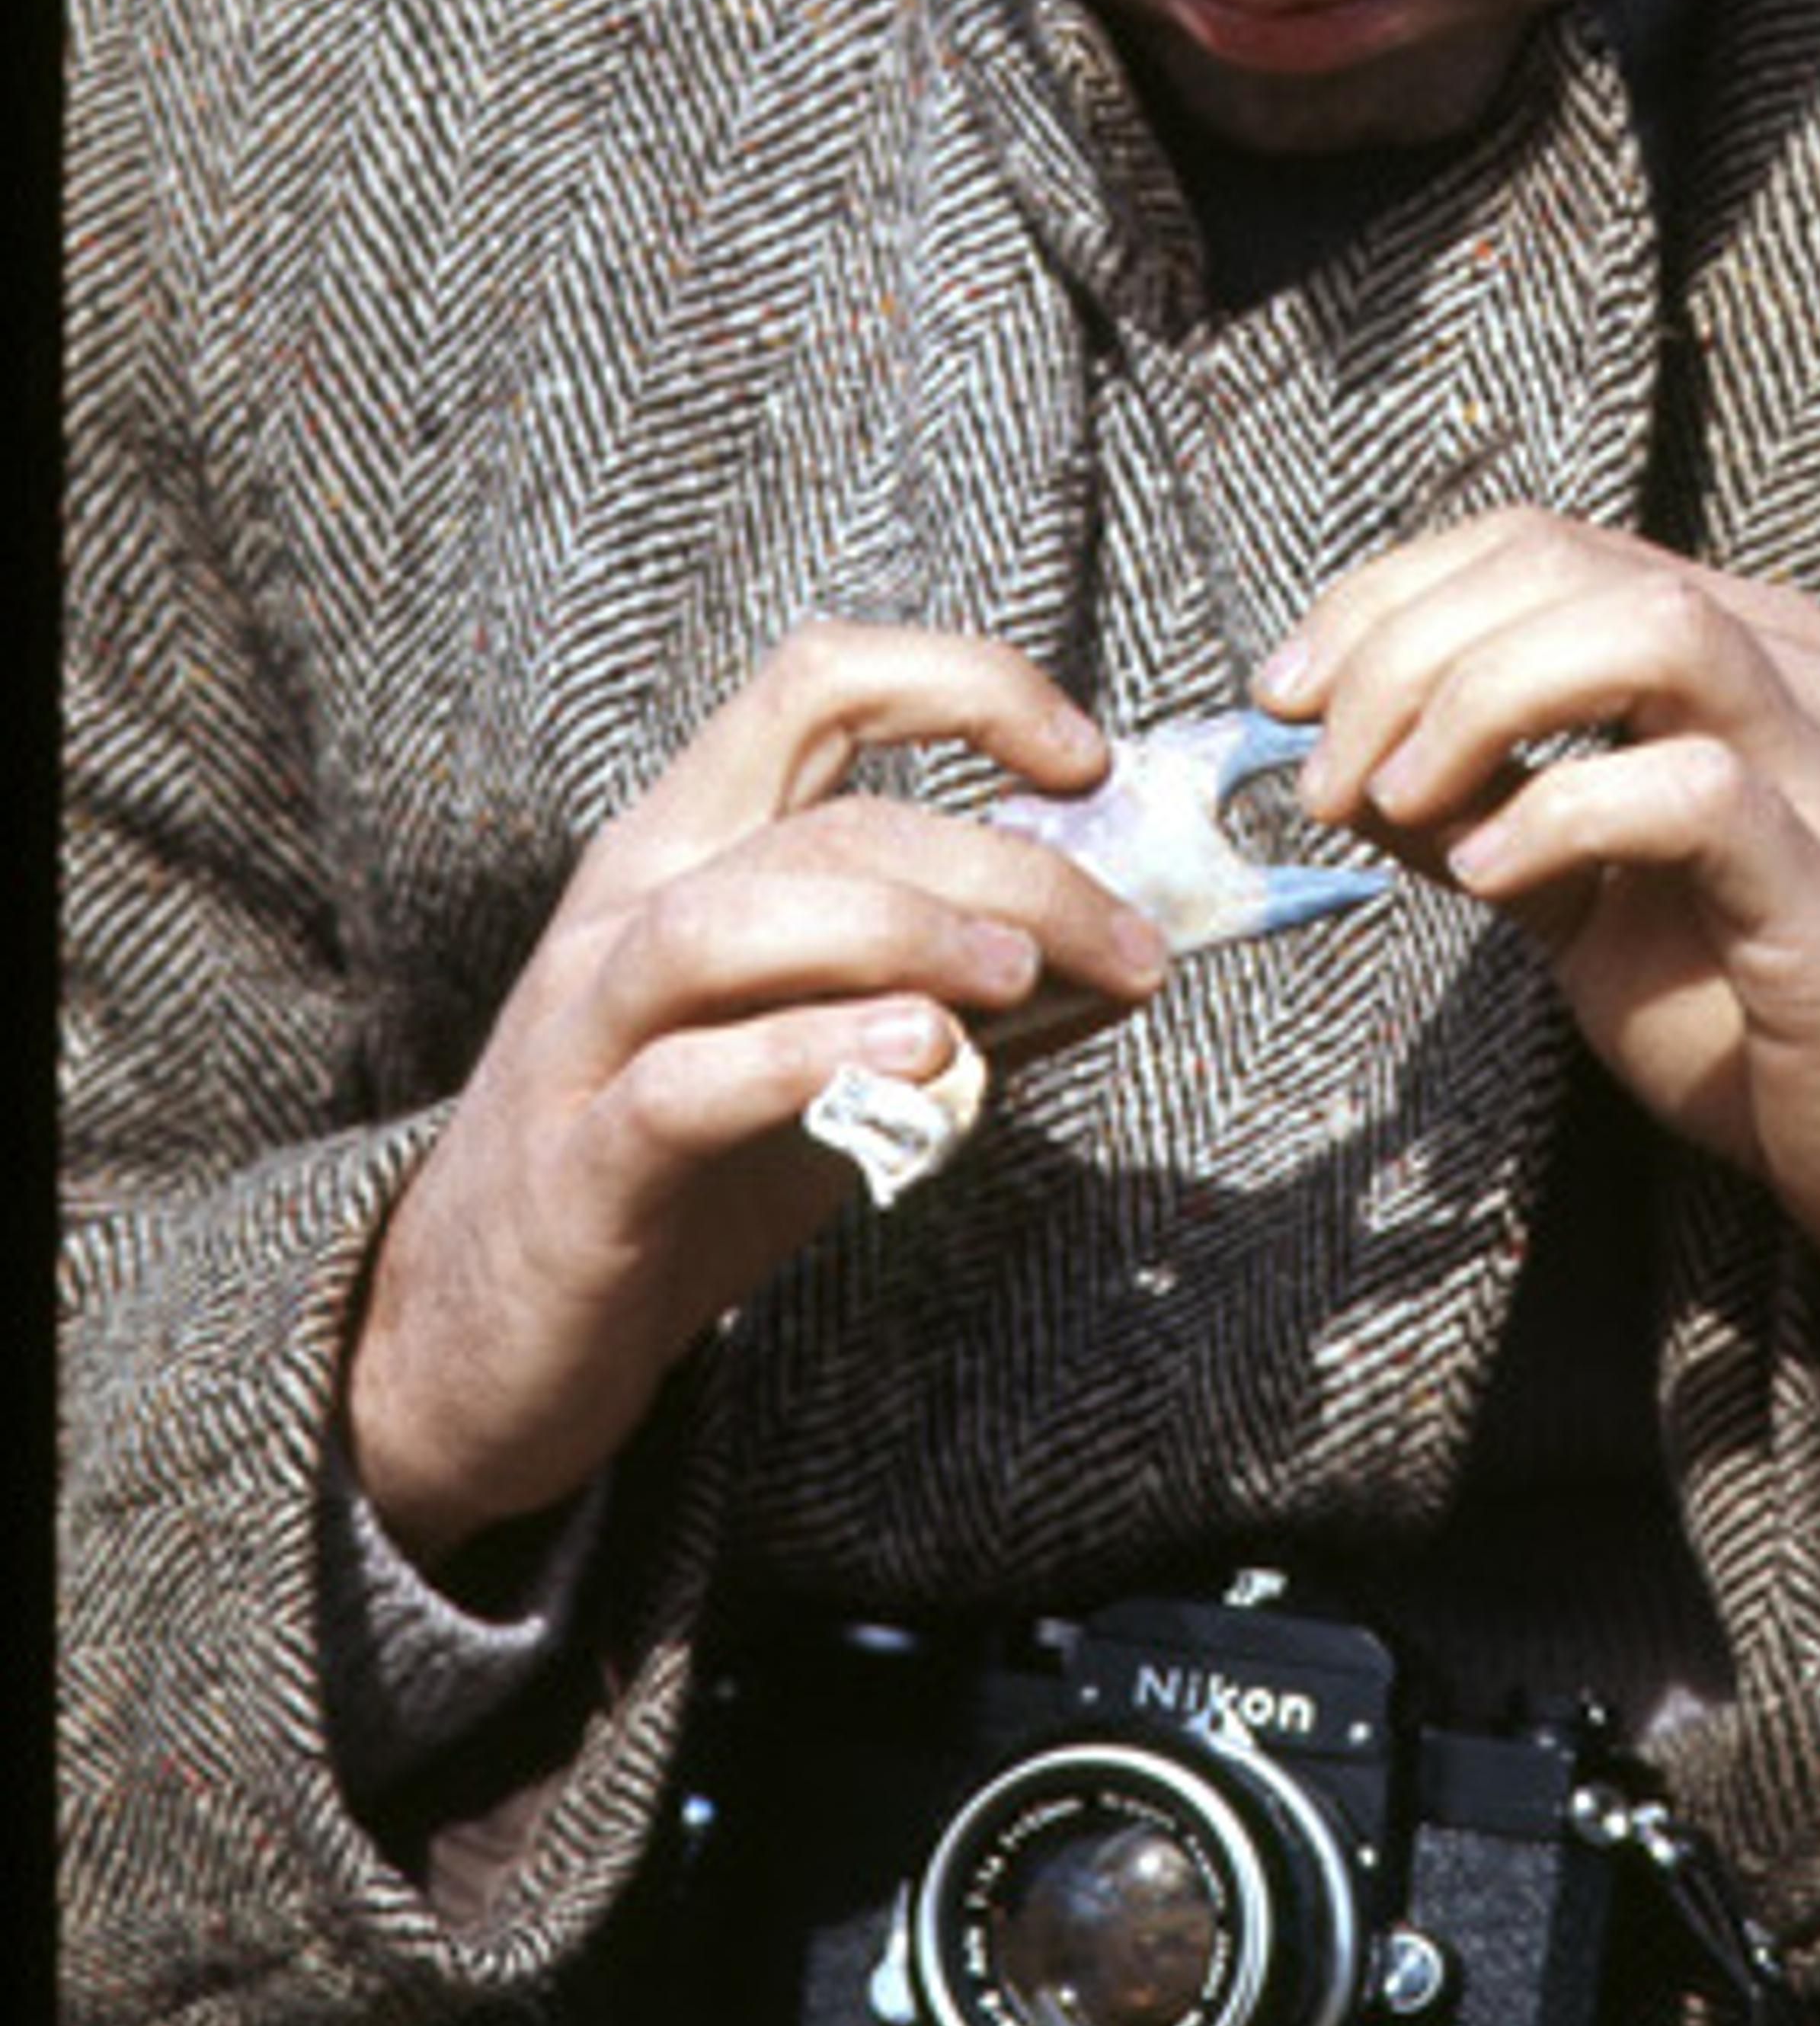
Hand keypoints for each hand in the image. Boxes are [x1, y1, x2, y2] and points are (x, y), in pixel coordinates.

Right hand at [342, 624, 1168, 1577]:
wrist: (483, 1341)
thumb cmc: (678, 1171)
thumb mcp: (825, 1048)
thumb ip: (952, 985)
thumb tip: (1124, 947)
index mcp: (691, 845)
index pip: (821, 684)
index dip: (967, 685)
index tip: (1087, 759)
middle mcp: (630, 910)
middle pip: (828, 822)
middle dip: (1008, 865)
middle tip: (1131, 944)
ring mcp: (590, 1034)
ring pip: (732, 920)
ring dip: (898, 930)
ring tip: (1019, 974)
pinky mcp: (580, 1168)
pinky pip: (683, 1084)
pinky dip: (808, 1058)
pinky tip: (919, 1063)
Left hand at [1263, 515, 1819, 1368]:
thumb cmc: (1754, 1012)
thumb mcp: (1585, 892)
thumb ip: (1481, 810)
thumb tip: (1334, 760)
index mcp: (1730, 644)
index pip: (1534, 544)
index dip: (1386, 595)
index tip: (1282, 692)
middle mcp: (1788, 672)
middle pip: (1566, 566)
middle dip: (1404, 648)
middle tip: (1320, 768)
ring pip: (1646, 631)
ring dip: (1480, 699)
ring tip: (1394, 802)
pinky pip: (1693, 792)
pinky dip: (1563, 814)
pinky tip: (1487, 879)